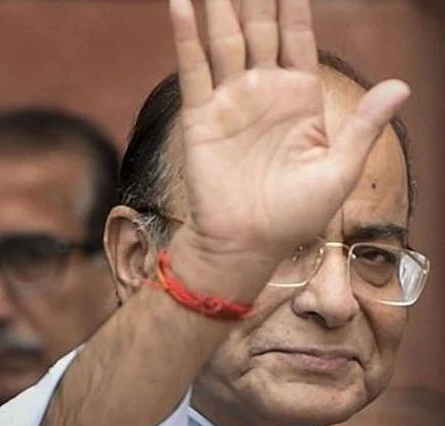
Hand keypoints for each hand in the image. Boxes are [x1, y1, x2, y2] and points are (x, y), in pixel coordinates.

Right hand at [169, 0, 408, 261]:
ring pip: (224, 39)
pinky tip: (181, 6)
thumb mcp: (340, 170)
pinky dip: (184, 37)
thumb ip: (364, 125)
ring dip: (219, 5)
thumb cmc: (296, 214)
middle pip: (258, 28)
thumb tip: (401, 86)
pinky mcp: (201, 117)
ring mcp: (229, 100)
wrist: (248, 243)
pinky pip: (193, 70)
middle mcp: (263, 90)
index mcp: (299, 96)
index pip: (297, 35)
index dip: (293, 3)